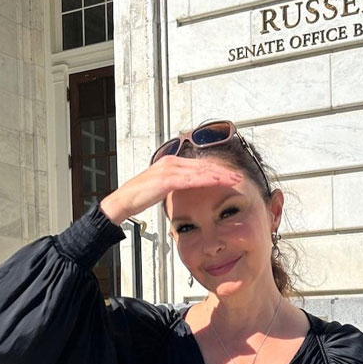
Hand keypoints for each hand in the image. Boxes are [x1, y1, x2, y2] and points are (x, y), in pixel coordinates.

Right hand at [99, 156, 242, 224]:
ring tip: (234, 179)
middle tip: (238, 176)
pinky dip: (206, 180)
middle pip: (203, 165)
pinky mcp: (166, 179)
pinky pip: (191, 179)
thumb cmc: (139, 197)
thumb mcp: (160, 188)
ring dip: (219, 175)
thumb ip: (173, 184)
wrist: (123, 201)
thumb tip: (183, 188)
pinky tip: (218, 182)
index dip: (216, 170)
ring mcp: (169, 169)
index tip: (230, 175)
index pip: (198, 165)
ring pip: (200, 171)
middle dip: (222, 171)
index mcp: (170, 163)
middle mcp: (171, 162)